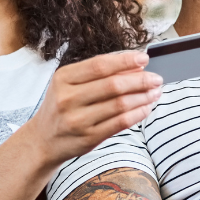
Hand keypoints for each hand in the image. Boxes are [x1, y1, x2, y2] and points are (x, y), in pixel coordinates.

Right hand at [22, 51, 161, 164]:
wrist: (43, 140)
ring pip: (119, 104)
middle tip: (156, 78)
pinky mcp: (88, 138)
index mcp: (63, 78)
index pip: (99, 65)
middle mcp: (68, 98)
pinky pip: (120, 123)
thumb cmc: (61, 107)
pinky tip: (146, 108)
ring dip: (143, 97)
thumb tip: (134, 66)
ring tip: (155, 92)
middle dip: (140, 80)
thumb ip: (97, 75)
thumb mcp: (69, 85)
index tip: (143, 59)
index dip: (125, 61)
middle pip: (112, 85)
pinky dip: (137, 114)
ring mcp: (78, 120)